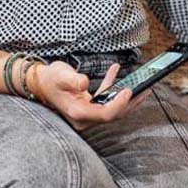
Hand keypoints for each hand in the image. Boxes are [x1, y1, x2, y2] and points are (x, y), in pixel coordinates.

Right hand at [33, 61, 147, 130]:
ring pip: (113, 108)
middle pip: (113, 114)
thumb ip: (73, 80)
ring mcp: (87, 113)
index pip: (104, 114)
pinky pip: (106, 99)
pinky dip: (112, 87)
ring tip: (144, 85)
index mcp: (78, 113)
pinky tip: (115, 69)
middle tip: (147, 88)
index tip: (129, 91)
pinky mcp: (89, 106)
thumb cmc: (49, 80)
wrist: (40, 83)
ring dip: (128, 97)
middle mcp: (84, 117)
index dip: (119, 104)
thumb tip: (85, 83)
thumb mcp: (60, 76)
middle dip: (131, 102)